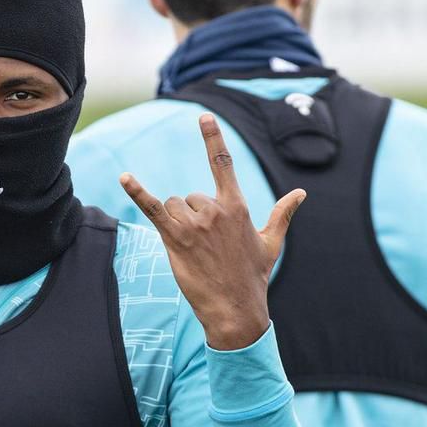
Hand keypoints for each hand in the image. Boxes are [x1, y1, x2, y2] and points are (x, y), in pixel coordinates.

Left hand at [119, 114, 305, 350]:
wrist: (235, 309)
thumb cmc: (253, 276)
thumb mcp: (271, 242)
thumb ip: (282, 214)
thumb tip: (301, 193)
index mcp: (237, 207)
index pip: (223, 163)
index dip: (213, 138)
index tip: (204, 117)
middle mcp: (215, 210)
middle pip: (190, 196)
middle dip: (193, 217)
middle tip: (205, 246)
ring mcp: (194, 224)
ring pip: (173, 205)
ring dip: (177, 222)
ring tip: (192, 249)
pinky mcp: (175, 238)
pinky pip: (152, 208)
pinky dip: (137, 192)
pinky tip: (124, 178)